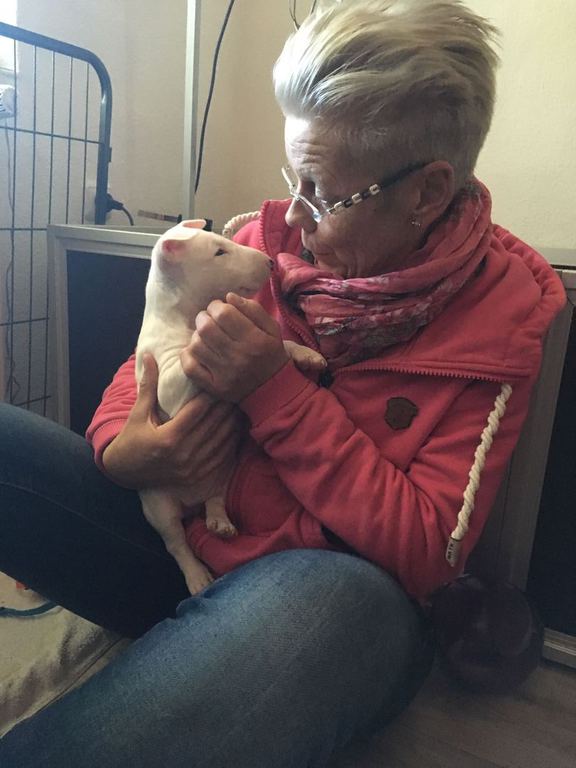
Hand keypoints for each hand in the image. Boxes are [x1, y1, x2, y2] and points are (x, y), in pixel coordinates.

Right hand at [102, 354, 241, 499]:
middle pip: (213, 424)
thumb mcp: (138, 412)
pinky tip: (237, 428)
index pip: (198, 410)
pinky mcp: (197, 476)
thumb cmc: (131, 438)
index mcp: (168, 437)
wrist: (126, 472)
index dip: (211, 394)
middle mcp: (182, 454)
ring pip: (221, 441)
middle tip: (236, 390)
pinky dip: (231, 442)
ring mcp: (191, 468)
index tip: (220, 381)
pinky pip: (221, 458)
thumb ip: (148, 385)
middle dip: (226, 406)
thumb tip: (149, 356)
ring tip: (240, 406)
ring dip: (233, 423)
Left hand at [181, 293, 289, 401]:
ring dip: (197, 336)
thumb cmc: (270, 353)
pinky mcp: (214, 387)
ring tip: (206, 336)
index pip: (224, 314)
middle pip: (206, 328)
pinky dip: (188, 355)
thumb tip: (228, 297)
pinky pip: (190, 367)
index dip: (216, 306)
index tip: (219, 308)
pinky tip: (197, 351)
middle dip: (204, 317)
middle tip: (210, 320)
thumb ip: (253, 309)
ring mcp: (225, 374)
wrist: (273, 388)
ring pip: (196, 345)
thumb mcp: (271, 328)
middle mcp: (239, 357)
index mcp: (254, 340)